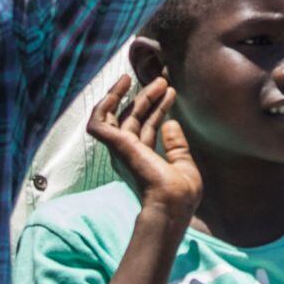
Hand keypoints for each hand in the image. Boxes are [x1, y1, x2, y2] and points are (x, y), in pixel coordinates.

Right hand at [86, 74, 200, 225]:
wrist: (170, 206)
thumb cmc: (180, 195)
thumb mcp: (184, 165)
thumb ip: (176, 146)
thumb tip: (171, 124)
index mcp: (145, 160)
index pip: (148, 128)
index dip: (158, 108)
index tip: (170, 91)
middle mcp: (130, 154)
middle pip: (135, 118)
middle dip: (148, 97)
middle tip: (163, 80)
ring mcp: (122, 149)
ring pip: (120, 115)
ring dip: (131, 95)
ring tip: (146, 77)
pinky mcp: (116, 145)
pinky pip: (99, 121)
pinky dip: (105, 102)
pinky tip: (120, 85)